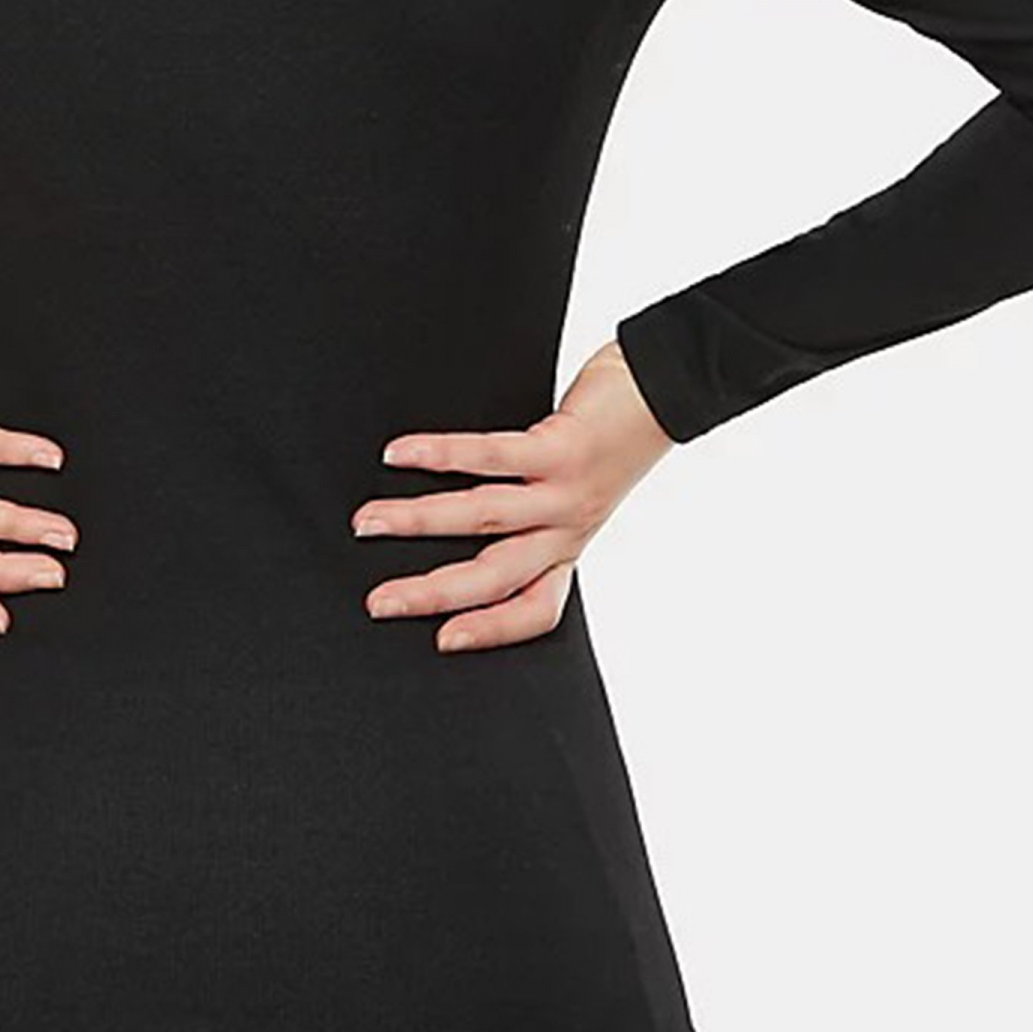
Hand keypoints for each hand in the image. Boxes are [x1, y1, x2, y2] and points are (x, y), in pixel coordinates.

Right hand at [351, 339, 674, 652]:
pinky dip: (440, 455)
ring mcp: (566, 492)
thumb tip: (448, 516)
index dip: (493, 630)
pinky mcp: (562, 449)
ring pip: (483, 519)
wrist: (665, 389)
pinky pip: (492, 457)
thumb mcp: (575, 491)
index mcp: (568, 545)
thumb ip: (528, 512)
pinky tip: (399, 454)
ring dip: (418, 522)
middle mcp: (568, 528)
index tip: (442, 642)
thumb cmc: (609, 438)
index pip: (538, 608)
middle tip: (377, 604)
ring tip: (367, 522)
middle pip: (495, 576)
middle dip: (431, 593)